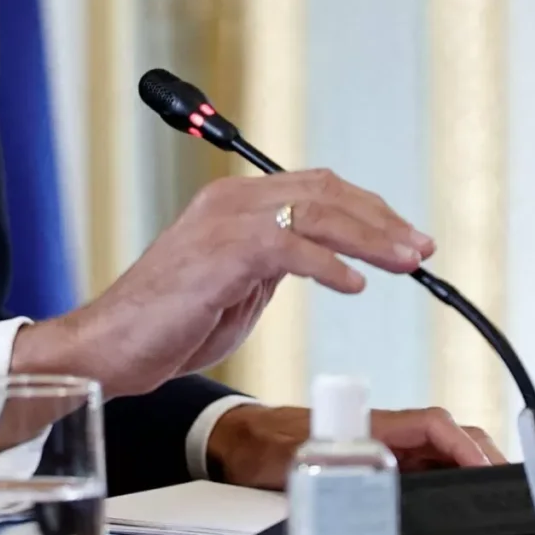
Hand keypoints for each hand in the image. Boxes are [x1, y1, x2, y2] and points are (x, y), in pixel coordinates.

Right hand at [10, 171, 432, 397]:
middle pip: (326, 191)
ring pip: (317, 211)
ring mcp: (226, 222)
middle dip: (382, 220)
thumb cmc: (168, 323)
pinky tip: (355, 284)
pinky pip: (290, 247)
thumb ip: (275, 263)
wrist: (112, 346)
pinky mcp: (222, 253)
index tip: (406, 238)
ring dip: (370, 238)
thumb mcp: (237, 285)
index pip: (317, 188)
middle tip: (421, 249)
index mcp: (235, 201)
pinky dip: (330, 264)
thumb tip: (323, 259)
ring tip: (407, 263)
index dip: (369, 209)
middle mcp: (231, 200)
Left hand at [205, 403, 504, 488]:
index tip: (485, 469)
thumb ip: (321, 470)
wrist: (239, 442)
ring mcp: (386, 449)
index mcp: (373, 426)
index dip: (465, 445)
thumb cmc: (263, 447)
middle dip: (484, 459)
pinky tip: (462, 505)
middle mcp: (386, 435)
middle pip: (451, 437)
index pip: (434, 425)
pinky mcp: (381, 466)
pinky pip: (427, 470)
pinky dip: (452, 481)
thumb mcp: (291, 461)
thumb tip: (351, 487)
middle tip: (510, 493)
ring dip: (473, 470)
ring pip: (444, 454)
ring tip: (498, 500)